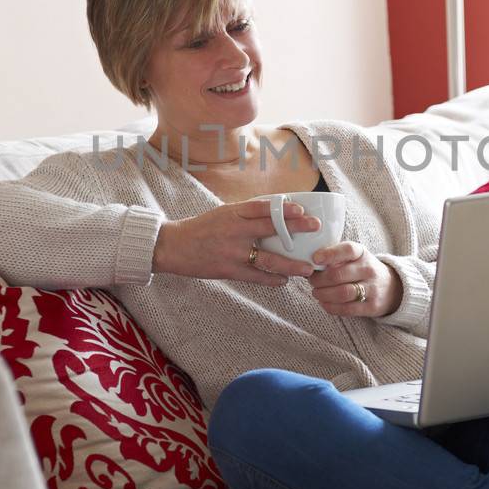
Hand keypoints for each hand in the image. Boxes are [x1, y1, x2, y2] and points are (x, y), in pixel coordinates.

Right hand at [153, 200, 320, 285]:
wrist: (173, 247)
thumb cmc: (202, 228)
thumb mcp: (223, 213)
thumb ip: (246, 213)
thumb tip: (277, 212)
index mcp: (233, 212)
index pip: (263, 207)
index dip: (284, 208)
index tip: (302, 209)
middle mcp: (234, 230)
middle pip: (270, 228)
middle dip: (296, 229)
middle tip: (315, 229)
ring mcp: (232, 252)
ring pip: (267, 258)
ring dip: (290, 265)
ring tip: (307, 268)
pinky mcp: (228, 270)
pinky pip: (255, 276)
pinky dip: (271, 279)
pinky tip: (284, 280)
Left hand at [308, 242, 402, 317]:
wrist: (391, 287)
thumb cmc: (362, 270)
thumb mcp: (354, 257)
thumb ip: (335, 257)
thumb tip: (308, 262)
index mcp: (362, 253)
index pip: (347, 250)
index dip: (330, 254)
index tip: (315, 258)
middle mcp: (368, 269)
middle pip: (338, 275)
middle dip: (319, 280)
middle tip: (311, 281)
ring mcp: (372, 289)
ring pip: (342, 293)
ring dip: (323, 294)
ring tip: (316, 293)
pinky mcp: (372, 306)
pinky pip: (347, 309)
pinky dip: (331, 307)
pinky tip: (324, 303)